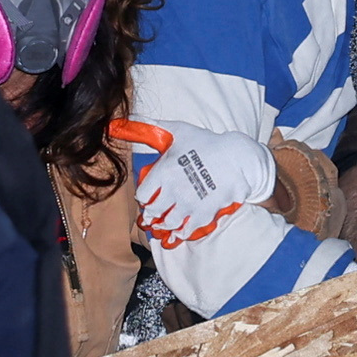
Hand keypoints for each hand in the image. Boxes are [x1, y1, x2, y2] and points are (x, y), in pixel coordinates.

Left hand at [127, 126, 275, 249]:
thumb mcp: (177, 131)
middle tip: (156, 210)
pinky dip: (180, 233)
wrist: (238, 158)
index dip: (144, 196)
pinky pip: (186, 231)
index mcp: (165, 171)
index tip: (150, 194)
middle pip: (152, 212)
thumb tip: (118, 123)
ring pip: (167, 223)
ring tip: (166, 220)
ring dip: (164, 223)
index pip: (142, 195)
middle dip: (152, 212)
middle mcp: (174, 190)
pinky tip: (180, 229)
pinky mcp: (204, 213)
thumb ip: (148, 128)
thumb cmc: (206, 143)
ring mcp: (190, 204)